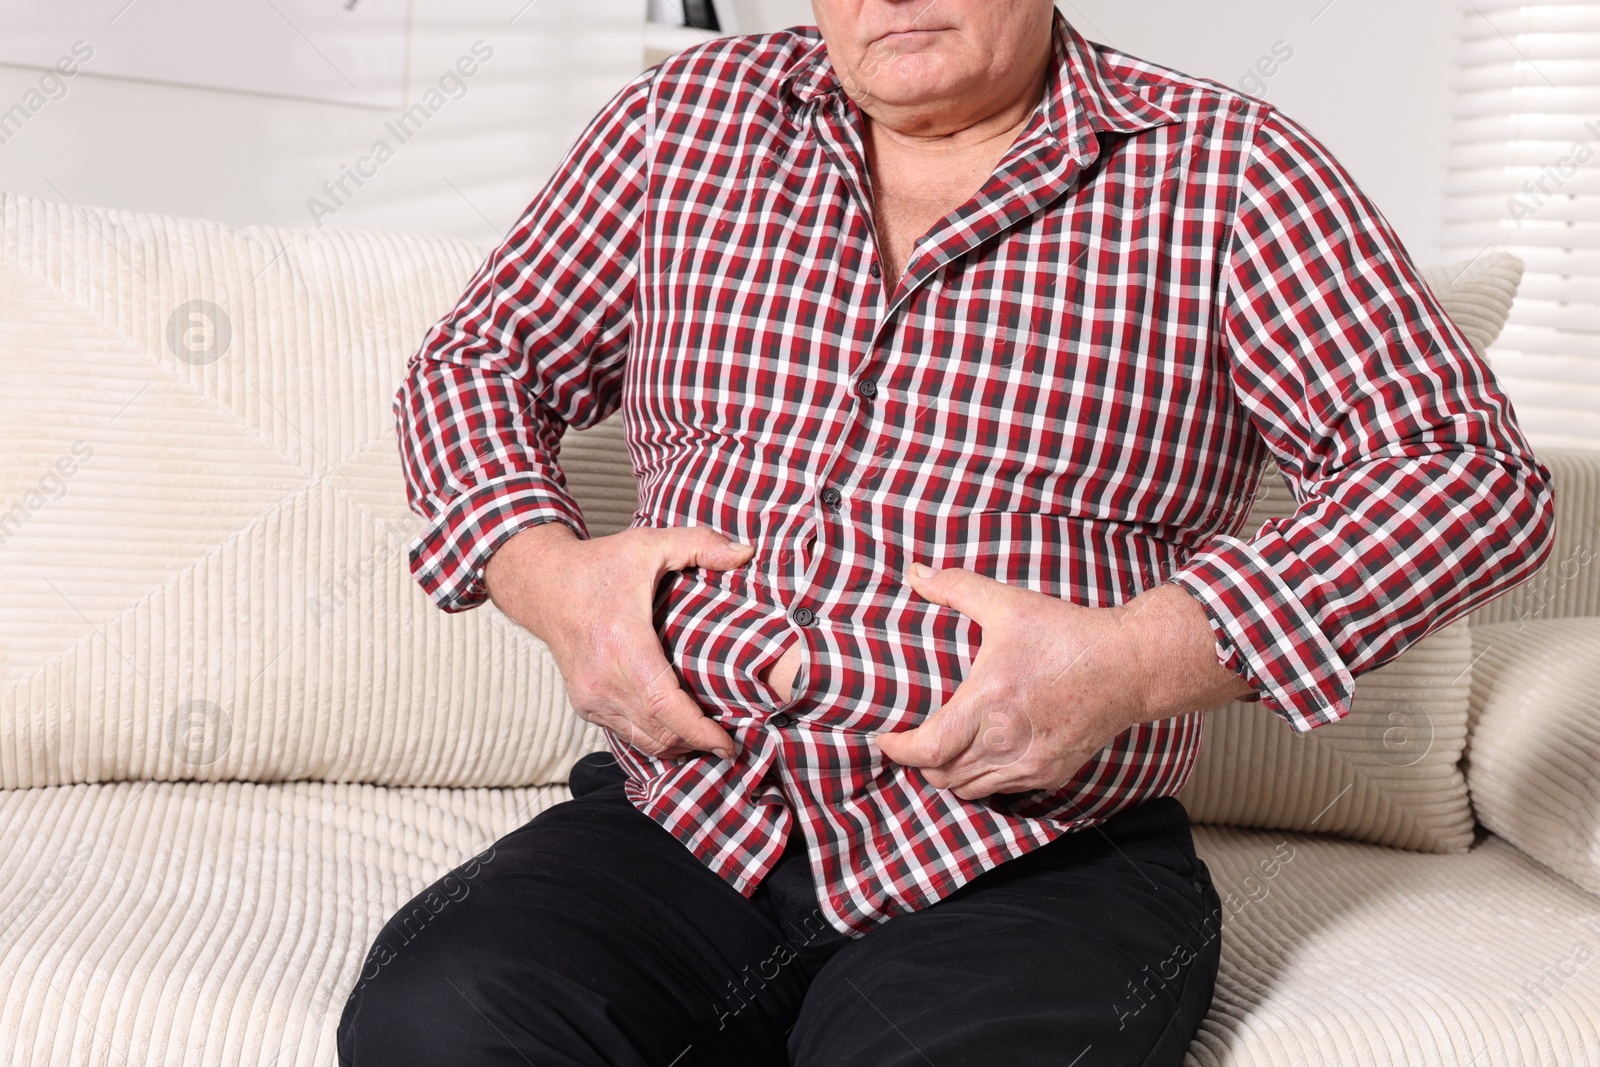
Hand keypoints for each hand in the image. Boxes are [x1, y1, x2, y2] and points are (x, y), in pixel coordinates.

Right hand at [484, 522, 753, 759]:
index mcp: (623, 644)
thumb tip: (747, 552)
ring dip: (677, 746)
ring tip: (708, 740)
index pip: (665, 705)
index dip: (699, 731)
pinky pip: (626, 733)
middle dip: (697, 743)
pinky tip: (677, 730)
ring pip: (643, 740)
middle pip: (659, 732)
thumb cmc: (599, 565)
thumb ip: (699, 544)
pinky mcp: (585, 704)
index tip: (727, 744)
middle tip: (730, 742)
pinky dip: (654, 738)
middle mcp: (604, 679)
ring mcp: (591, 696)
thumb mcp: (650, 544)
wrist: (544, 584)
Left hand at [873, 565, 1252, 799]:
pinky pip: (1002, 790)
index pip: (928, 750)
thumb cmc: (1068, 634)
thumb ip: (957, 587)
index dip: (898, 749)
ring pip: (970, 789)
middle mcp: (1006, 744)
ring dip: (949, 773)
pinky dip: (982, 778)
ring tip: (940, 749)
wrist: (1131, 665)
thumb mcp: (1009, 604)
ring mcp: (1030, 764)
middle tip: (910, 739)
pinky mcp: (1051, 772)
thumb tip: (915, 572)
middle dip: (919, 762)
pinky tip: (980, 755)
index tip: (884, 735)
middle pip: (942, 776)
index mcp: (989, 706)